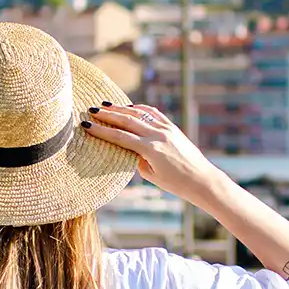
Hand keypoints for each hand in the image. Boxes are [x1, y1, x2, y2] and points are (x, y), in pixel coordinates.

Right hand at [81, 103, 224, 203]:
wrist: (202, 180)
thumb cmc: (176, 184)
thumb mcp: (151, 175)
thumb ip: (137, 159)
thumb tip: (127, 147)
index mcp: (150, 150)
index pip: (120, 137)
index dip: (101, 131)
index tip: (87, 125)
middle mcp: (158, 135)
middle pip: (127, 121)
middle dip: (107, 114)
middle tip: (91, 110)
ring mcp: (166, 129)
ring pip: (139, 114)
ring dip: (121, 108)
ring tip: (106, 105)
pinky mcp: (173, 127)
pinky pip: (153, 113)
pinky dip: (139, 109)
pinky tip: (129, 108)